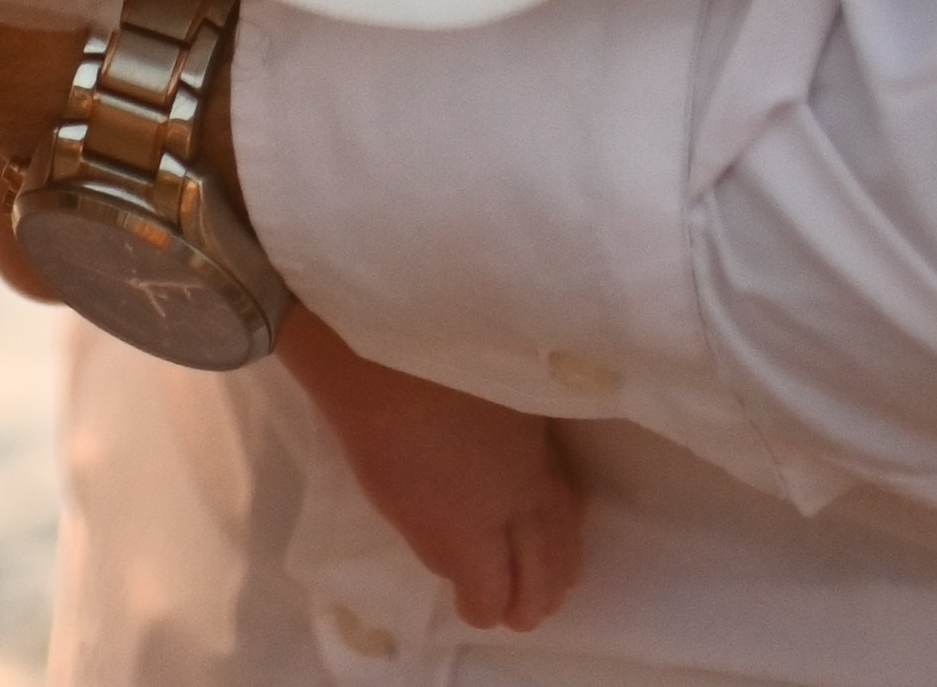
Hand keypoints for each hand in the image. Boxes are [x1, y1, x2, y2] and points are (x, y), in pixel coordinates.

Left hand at [280, 307, 585, 633]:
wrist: (390, 325)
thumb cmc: (369, 414)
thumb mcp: (391, 495)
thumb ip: (435, 535)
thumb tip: (463, 554)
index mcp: (466, 527)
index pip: (493, 591)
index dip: (484, 605)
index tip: (476, 606)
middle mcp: (512, 499)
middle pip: (543, 568)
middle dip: (534, 597)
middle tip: (525, 611)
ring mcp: (533, 455)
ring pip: (565, 523)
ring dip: (560, 560)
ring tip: (555, 578)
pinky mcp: (544, 416)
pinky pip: (567, 479)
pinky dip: (565, 510)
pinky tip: (561, 514)